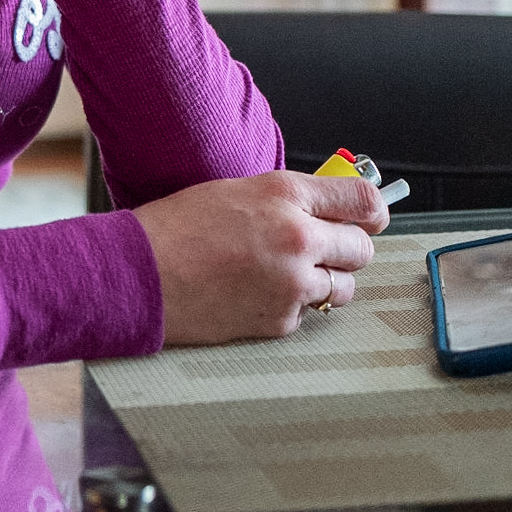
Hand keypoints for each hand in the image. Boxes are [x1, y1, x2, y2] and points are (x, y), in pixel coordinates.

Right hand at [132, 171, 388, 344]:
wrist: (140, 275)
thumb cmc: (175, 229)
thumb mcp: (236, 191)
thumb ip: (286, 199)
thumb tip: (325, 210)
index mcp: (285, 195)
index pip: (362, 201)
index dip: (372, 211)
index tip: (370, 218)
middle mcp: (298, 238)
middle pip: (361, 249)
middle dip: (348, 250)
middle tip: (327, 250)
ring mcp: (292, 283)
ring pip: (343, 288)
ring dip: (325, 282)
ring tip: (287, 275)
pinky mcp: (280, 320)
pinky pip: (307, 314)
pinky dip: (290, 307)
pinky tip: (257, 293)